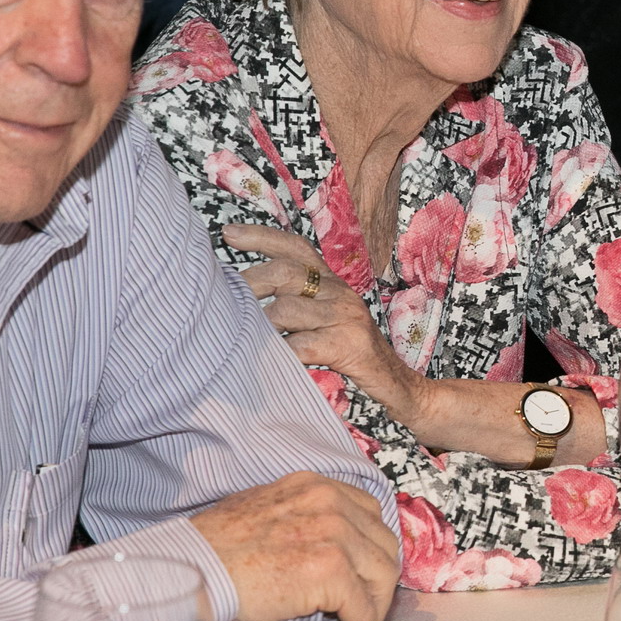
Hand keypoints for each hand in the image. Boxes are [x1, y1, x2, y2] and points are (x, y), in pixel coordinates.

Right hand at [190, 472, 400, 620]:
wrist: (194, 566)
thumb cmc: (216, 546)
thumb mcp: (266, 509)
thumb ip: (303, 518)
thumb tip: (328, 547)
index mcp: (317, 487)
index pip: (371, 516)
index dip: (371, 553)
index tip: (362, 579)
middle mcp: (332, 503)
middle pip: (384, 546)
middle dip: (377, 583)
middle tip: (360, 611)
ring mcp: (334, 534)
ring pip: (382, 577)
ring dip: (373, 610)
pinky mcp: (329, 571)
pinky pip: (363, 610)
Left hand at [224, 223, 416, 412]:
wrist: (400, 387)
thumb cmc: (350, 357)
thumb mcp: (326, 322)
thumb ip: (296, 307)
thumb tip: (241, 303)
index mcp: (332, 284)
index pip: (295, 247)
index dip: (261, 236)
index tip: (227, 233)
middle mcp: (340, 292)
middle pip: (285, 272)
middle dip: (248, 284)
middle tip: (221, 303)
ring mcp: (346, 317)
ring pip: (287, 308)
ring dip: (258, 325)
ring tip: (239, 340)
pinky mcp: (349, 345)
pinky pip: (300, 344)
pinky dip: (277, 353)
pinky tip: (265, 362)